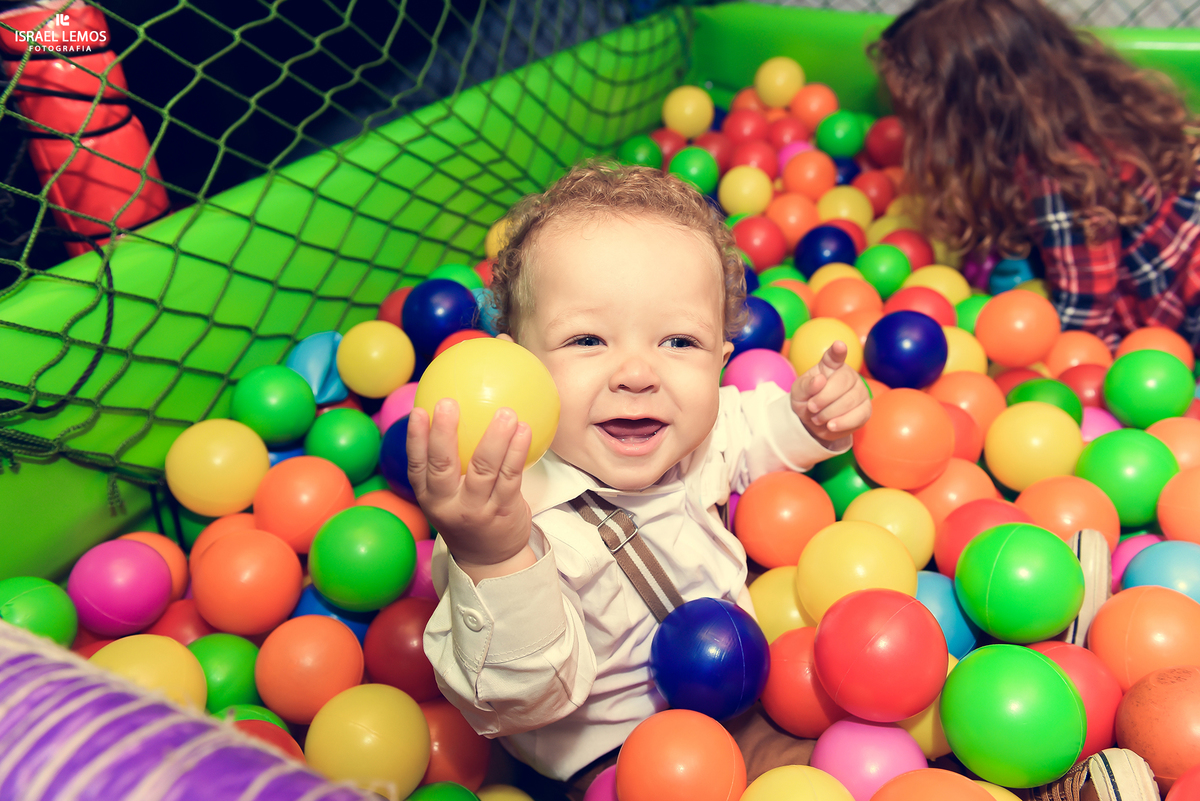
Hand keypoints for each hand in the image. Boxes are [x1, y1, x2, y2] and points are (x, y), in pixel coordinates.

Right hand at [407, 399, 534, 577]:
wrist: (491, 560)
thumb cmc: (468, 515)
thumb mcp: (447, 498)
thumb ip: (446, 465)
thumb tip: (454, 414)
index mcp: (430, 498)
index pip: (417, 467)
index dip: (415, 440)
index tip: (419, 411)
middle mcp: (450, 505)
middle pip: (443, 467)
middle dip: (444, 434)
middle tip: (448, 403)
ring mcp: (478, 509)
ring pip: (484, 469)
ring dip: (494, 438)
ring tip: (504, 412)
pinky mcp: (504, 511)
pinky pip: (511, 476)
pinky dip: (517, 451)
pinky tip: (523, 430)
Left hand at [791, 341, 871, 441]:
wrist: (815, 422)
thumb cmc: (807, 400)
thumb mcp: (798, 393)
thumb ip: (806, 385)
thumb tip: (820, 380)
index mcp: (830, 366)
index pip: (834, 356)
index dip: (837, 351)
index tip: (838, 345)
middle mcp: (848, 375)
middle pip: (842, 382)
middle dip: (824, 398)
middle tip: (811, 407)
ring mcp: (860, 391)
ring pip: (850, 400)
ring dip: (829, 413)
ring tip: (817, 418)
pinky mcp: (865, 409)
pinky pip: (859, 416)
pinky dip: (842, 422)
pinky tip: (831, 425)